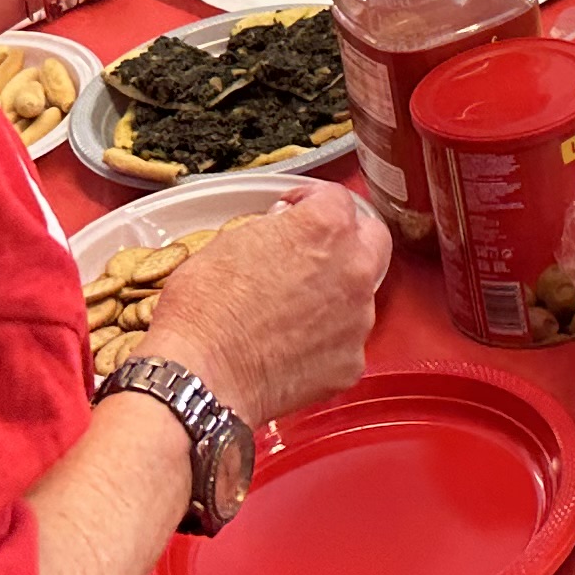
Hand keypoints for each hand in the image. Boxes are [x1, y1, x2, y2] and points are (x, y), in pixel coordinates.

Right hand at [141, 182, 391, 428]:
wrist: (203, 376)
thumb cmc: (205, 312)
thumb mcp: (230, 240)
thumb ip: (274, 228)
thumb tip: (282, 231)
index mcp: (324, 228)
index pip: (335, 198)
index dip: (310, 202)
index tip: (297, 211)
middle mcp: (352, 269)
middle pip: (371, 238)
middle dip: (346, 239)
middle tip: (314, 249)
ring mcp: (357, 318)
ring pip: (361, 293)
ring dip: (336, 293)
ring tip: (292, 308)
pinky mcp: (351, 362)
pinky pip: (346, 341)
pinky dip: (326, 340)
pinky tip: (292, 344)